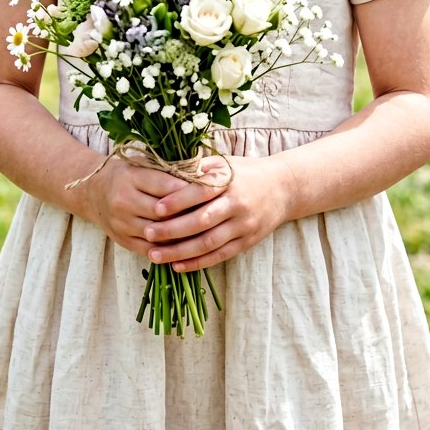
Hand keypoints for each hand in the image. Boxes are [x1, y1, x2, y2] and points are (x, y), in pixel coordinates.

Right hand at [85, 155, 201, 257]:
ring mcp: (122, 223)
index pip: (165, 186)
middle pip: (164, 212)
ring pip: (159, 233)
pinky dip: (170, 249)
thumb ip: (168, 169)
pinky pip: (151, 249)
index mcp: (130, 177)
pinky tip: (187, 245)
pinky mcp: (123, 240)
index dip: (189, 190)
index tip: (209, 191)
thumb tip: (202, 175)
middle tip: (212, 213)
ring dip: (182, 234)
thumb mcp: (143, 163)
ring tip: (204, 230)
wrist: (94, 192)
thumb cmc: (127, 174)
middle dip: (189, 213)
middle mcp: (123, 201)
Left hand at [142, 154, 291, 272]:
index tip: (155, 208)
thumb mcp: (224, 163)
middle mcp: (237, 204)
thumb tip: (165, 171)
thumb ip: (198, 168)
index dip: (177, 201)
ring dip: (179, 251)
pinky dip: (197, 263)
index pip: (200, 192)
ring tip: (154, 255)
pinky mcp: (247, 242)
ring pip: (208, 243)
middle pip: (201, 221)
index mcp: (229, 181)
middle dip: (172, 229)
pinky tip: (177, 265)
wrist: (282, 188)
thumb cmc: (245, 173)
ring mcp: (243, 225)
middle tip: (147, 234)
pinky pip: (219, 256)